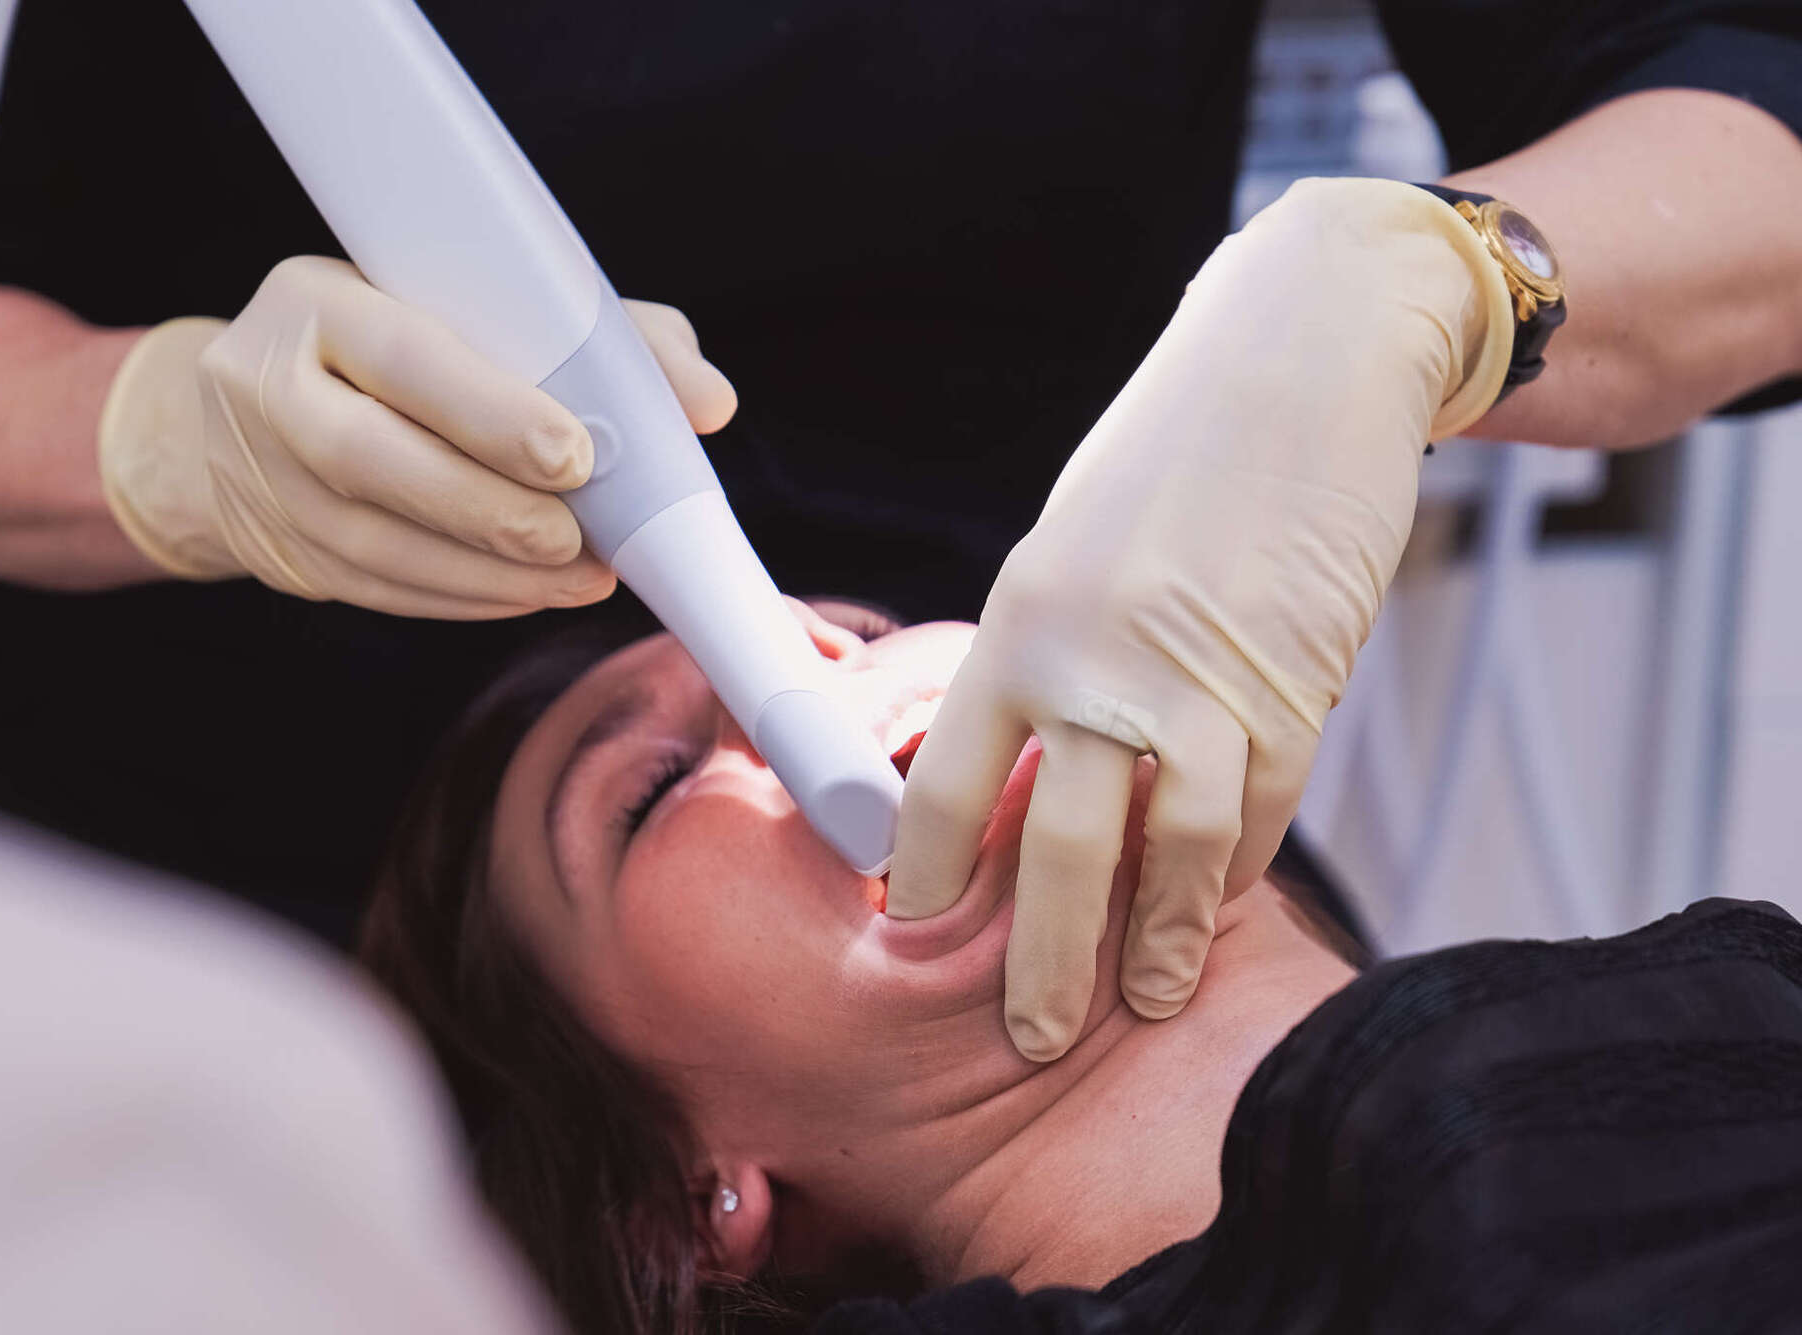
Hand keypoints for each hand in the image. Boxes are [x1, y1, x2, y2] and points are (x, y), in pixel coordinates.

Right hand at [97, 256, 735, 617]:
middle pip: (373, 458)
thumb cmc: (405, 344)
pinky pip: (375, 587)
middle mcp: (266, 383)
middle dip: (489, 508)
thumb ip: (598, 337)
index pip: (402, 353)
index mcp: (316, 300)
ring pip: (374, 540)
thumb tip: (708, 402)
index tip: (575, 453)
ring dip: (488, 571)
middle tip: (580, 538)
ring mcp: (260, 476)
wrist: (247, 406)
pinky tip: (526, 594)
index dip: (488, 410)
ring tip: (579, 578)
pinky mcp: (279, 548)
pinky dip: (461, 597)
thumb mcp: (476, 308)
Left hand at [889, 179, 1513, 1058]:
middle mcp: (1095, 657)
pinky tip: (1218, 904)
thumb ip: (1047, 653)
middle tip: (1035, 1036)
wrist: (1306, 356)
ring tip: (1148, 996)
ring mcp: (1199, 677)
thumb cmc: (1178, 454)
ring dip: (1162, 938)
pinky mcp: (1295, 680)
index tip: (909, 928)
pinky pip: (1260, 806)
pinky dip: (1237, 867)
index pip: (946, 775)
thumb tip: (1028, 761)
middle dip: (1044, 959)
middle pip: (1056, 847)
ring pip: (1172, 848)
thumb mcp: (1073, 544)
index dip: (922, 867)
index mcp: (1021, 619)